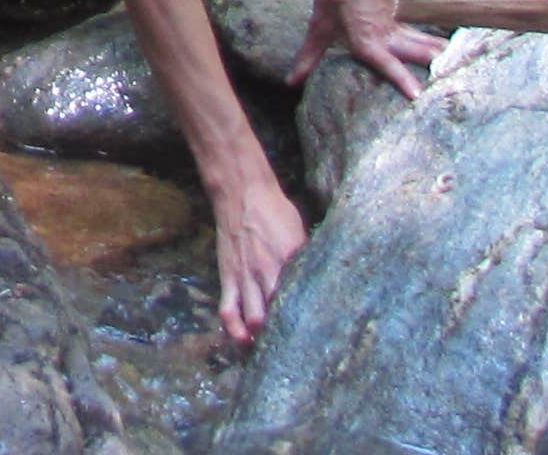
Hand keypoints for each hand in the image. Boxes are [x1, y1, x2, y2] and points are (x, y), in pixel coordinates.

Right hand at [205, 169, 307, 344]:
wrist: (242, 194)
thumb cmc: (276, 211)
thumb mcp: (299, 233)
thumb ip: (304, 259)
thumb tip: (319, 279)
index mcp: (287, 262)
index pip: (298, 300)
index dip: (305, 323)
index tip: (315, 337)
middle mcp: (265, 274)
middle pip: (273, 316)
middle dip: (282, 337)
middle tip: (293, 351)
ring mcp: (244, 277)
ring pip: (251, 319)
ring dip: (259, 338)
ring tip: (269, 352)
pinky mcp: (228, 277)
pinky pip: (227, 309)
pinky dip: (233, 329)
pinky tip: (242, 340)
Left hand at [289, 0, 446, 100]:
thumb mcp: (319, 24)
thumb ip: (309, 55)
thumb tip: (291, 80)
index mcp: (367, 39)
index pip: (387, 64)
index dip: (401, 79)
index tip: (417, 95)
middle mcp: (385, 35)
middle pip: (416, 53)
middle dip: (434, 67)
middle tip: (454, 81)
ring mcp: (394, 24)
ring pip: (421, 42)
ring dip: (437, 54)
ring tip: (456, 65)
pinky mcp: (397, 15)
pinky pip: (417, 32)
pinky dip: (430, 41)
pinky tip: (440, 46)